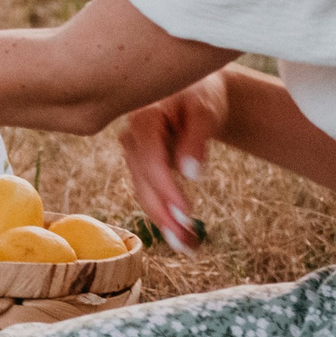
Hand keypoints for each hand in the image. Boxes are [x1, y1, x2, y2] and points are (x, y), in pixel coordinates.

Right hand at [116, 69, 227, 252]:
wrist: (192, 88)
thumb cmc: (200, 94)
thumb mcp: (205, 111)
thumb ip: (197, 139)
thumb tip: (191, 173)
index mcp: (143, 118)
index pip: (151, 160)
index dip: (166, 189)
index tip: (186, 213)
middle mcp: (130, 137)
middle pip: (143, 183)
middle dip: (164, 216)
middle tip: (187, 245)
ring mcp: (132, 152)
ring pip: (144, 193)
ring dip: (164, 222)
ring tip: (189, 248)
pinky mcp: (139, 164)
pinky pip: (149, 192)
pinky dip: (164, 214)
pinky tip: (181, 235)